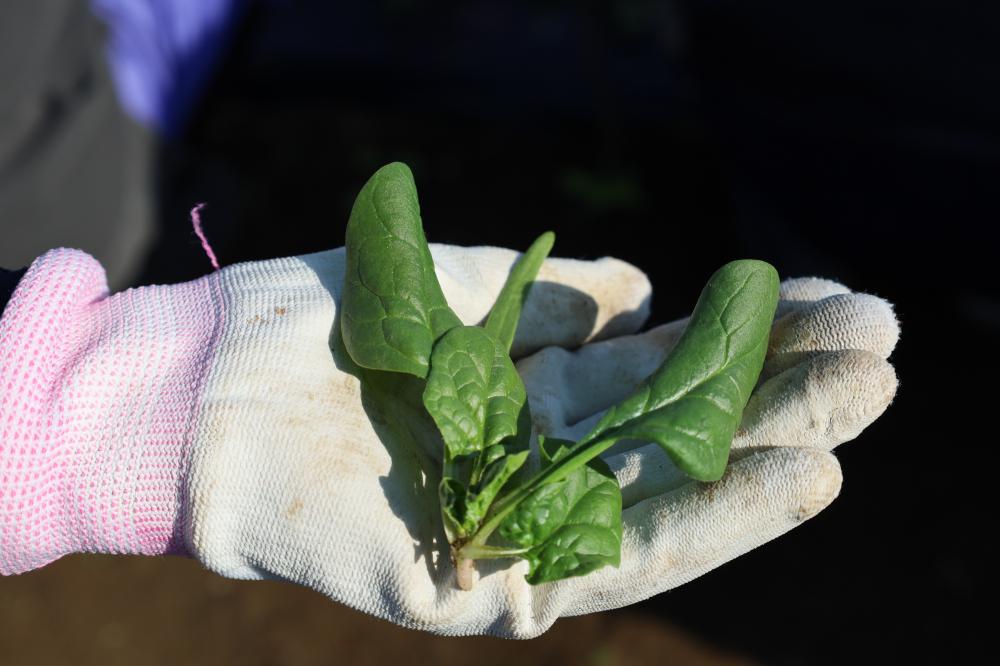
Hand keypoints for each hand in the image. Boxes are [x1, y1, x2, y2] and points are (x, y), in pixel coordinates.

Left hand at [186, 248, 896, 637]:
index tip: (819, 295)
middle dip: (782, 384)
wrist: (196, 394)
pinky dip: (716, 520)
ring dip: (774, 446)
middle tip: (880, 340)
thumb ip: (546, 303)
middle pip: (681, 431)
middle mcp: (535, 464)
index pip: (657, 372)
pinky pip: (621, 558)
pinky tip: (802, 476)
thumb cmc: (307, 333)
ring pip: (671, 493)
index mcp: (525, 396)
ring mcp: (517, 526)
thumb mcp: (446, 297)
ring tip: (869, 398)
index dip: (742, 337)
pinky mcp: (491, 584)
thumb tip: (642, 293)